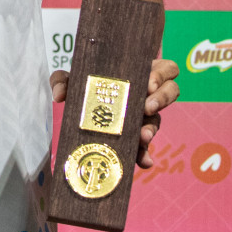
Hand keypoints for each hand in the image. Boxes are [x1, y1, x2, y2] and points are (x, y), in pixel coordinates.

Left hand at [50, 57, 179, 168]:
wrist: (79, 110)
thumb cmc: (84, 86)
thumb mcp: (74, 79)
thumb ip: (63, 80)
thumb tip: (59, 94)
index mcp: (140, 74)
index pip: (166, 69)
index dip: (162, 74)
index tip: (149, 83)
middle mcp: (147, 95)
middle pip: (171, 91)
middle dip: (162, 99)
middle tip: (146, 106)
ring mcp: (145, 118)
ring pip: (159, 120)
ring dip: (153, 128)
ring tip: (143, 136)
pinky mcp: (137, 139)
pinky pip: (147, 147)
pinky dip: (145, 155)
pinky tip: (144, 162)